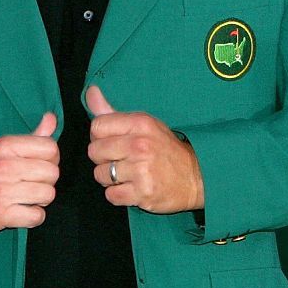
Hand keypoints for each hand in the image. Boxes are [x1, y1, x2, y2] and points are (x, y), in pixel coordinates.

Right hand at [0, 112, 59, 233]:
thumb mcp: (0, 147)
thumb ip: (31, 136)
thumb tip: (51, 119)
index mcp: (5, 146)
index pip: (50, 148)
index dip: (50, 157)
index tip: (39, 163)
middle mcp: (4, 167)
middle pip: (52, 173)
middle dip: (46, 179)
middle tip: (31, 182)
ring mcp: (2, 192)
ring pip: (47, 195)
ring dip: (40, 199)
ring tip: (25, 196)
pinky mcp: (1, 215)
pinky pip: (37, 217)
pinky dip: (32, 216)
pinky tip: (20, 210)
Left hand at [85, 86, 203, 212]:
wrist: (197, 177)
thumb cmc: (166, 149)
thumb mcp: (144, 124)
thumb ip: (112, 112)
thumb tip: (91, 92)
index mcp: (140, 123)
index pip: (97, 127)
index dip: (99, 137)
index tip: (111, 142)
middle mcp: (139, 145)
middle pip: (94, 151)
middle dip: (102, 158)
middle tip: (119, 160)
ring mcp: (141, 170)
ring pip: (100, 175)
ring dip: (110, 178)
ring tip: (126, 174)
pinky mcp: (143, 193)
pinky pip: (111, 196)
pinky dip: (118, 194)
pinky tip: (131, 188)